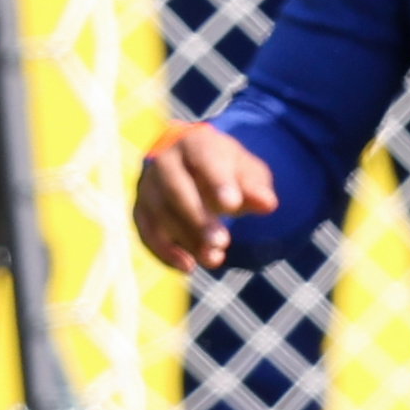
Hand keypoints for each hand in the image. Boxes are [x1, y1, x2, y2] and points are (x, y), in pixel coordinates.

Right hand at [132, 122, 276, 272]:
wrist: (193, 165)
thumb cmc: (226, 168)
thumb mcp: (247, 172)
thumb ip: (255, 186)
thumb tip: (267, 203)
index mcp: (194, 143)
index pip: (203, 159)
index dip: (216, 181)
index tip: (233, 205)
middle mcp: (164, 161)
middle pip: (174, 188)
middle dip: (197, 217)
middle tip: (222, 243)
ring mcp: (148, 185)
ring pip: (159, 211)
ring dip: (184, 238)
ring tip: (213, 259)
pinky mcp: (141, 209)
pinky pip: (146, 230)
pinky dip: (163, 250)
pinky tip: (187, 266)